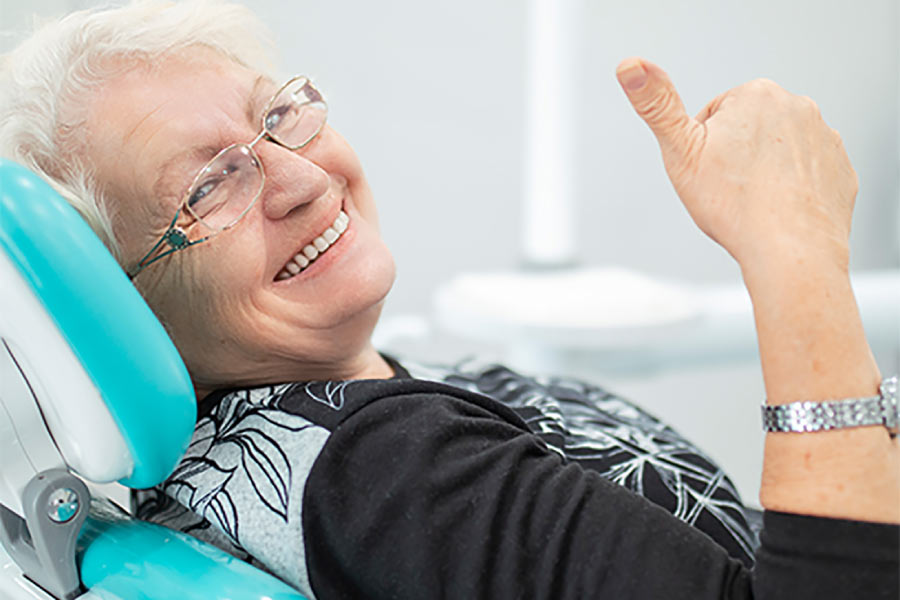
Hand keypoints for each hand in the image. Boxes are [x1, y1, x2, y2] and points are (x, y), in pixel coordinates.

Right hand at [615, 57, 856, 271]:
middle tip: (727, 188)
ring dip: (762, 172)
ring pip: (777, 152)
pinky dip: (791, 189)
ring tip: (753, 201)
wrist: (789, 249)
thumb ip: (656, 104)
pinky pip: (806, 174)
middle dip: (734, 156)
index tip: (707, 171)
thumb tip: (631, 67)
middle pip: (748, 131)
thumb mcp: (680, 150)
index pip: (714, 115)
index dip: (702, 148)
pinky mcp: (840, 168)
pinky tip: (777, 209)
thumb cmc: (734, 205)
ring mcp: (824, 138)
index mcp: (756, 95)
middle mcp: (797, 107)